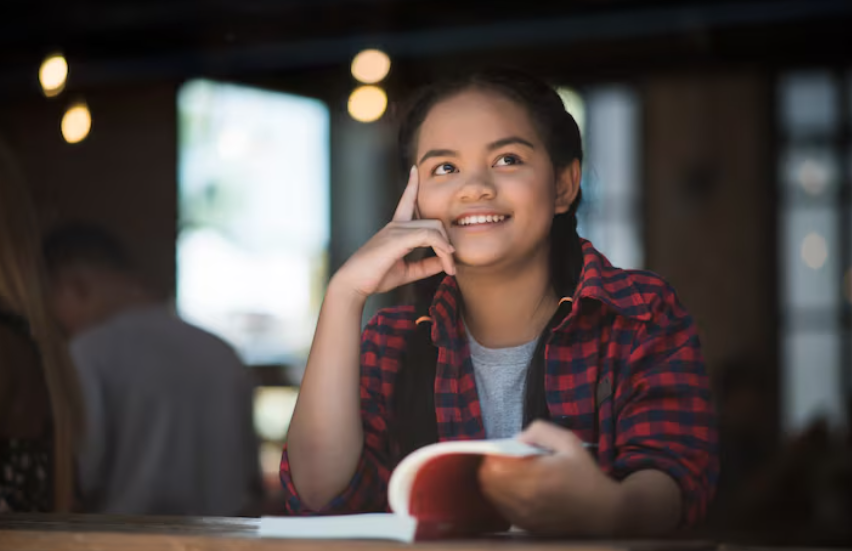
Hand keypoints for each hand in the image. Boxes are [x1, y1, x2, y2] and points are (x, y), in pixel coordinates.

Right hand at [332, 167, 454, 299]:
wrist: (353, 285)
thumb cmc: (375, 277)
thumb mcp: (406, 271)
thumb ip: (425, 265)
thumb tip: (445, 261)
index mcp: (395, 229)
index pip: (406, 201)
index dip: (412, 185)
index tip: (415, 170)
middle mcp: (396, 225)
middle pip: (433, 222)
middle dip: (448, 243)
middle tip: (451, 267)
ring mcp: (396, 230)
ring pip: (434, 228)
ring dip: (447, 250)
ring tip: (450, 268)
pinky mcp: (397, 238)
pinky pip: (428, 235)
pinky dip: (441, 246)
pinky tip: (447, 258)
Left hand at [478, 420, 620, 535]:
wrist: (603, 514)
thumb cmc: (586, 477)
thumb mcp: (569, 443)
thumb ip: (541, 431)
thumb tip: (517, 438)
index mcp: (537, 476)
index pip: (494, 464)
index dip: (493, 453)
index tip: (504, 449)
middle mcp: (526, 499)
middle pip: (487, 479)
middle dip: (492, 465)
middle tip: (505, 459)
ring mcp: (523, 515)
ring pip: (491, 494)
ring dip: (495, 480)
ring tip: (511, 473)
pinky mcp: (525, 526)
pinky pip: (500, 507)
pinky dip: (502, 495)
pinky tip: (517, 488)